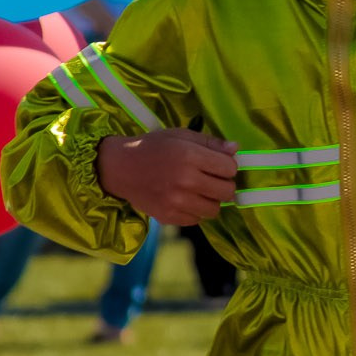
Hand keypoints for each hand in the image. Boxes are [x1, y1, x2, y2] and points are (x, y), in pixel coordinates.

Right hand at [96, 129, 238, 225]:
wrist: (119, 167)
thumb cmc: (153, 148)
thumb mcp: (181, 135)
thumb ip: (211, 143)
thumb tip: (236, 149)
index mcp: (190, 156)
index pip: (230, 168)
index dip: (227, 166)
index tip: (217, 164)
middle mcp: (185, 181)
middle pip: (227, 191)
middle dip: (224, 184)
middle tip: (211, 179)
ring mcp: (176, 202)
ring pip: (215, 210)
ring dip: (211, 200)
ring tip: (199, 190)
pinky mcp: (168, 217)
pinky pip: (197, 220)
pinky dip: (195, 211)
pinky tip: (185, 199)